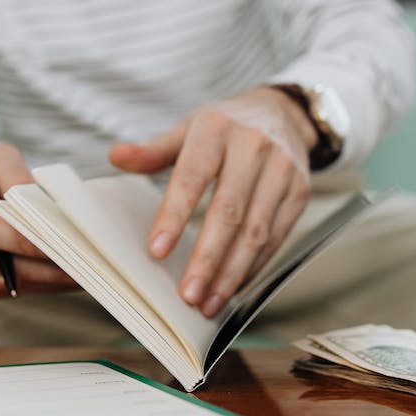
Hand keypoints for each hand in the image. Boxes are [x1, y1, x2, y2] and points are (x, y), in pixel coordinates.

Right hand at [0, 144, 76, 298]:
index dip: (22, 240)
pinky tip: (63, 276)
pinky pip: (8, 291)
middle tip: (85, 263)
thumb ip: (13, 173)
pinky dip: (38, 285)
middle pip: (1, 263)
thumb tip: (35, 200)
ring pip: (9, 282)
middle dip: (45, 265)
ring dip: (48, 280)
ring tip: (84, 271)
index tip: (59, 245)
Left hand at [109, 87, 315, 316]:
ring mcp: (282, 170)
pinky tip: (233, 287)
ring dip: (231, 272)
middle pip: (229, 212)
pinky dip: (253, 267)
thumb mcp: (188, 130)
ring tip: (209, 302)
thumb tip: (115, 157)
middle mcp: (253, 147)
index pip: (192, 178)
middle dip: (207, 258)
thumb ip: (153, 151)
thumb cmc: (225, 128)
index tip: (156, 251)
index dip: (174, 216)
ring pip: (256, 231)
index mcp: (216, 129)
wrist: (282, 114)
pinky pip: (276, 237)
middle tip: (188, 294)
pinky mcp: (299, 192)